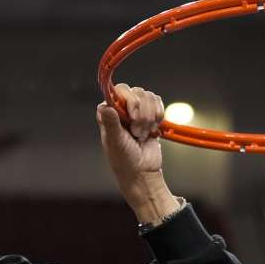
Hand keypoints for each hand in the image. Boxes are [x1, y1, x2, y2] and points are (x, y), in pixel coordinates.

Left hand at [97, 83, 180, 223]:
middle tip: (136, 131)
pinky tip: (153, 129)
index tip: (132, 116)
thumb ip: (111, 124)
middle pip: (136, 92)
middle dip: (141, 113)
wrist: (143, 171)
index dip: (128, 101)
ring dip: (149, 117)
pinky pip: (158, 103)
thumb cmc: (124, 160)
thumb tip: (105, 107)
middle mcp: (121, 109)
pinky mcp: (150, 115)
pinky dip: (158, 115)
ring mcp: (137, 111)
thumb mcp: (115, 142)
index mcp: (108, 113)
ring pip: (149, 97)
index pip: (118, 91)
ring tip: (143, 134)